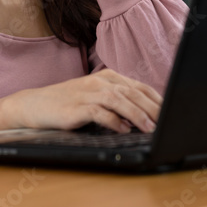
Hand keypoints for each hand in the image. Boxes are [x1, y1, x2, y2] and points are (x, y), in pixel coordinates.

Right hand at [5, 68, 161, 133]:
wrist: (35, 104)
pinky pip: (99, 112)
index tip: (171, 112)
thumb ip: (118, 102)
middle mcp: (100, 81)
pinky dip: (113, 121)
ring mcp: (87, 92)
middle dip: (152, 108)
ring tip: (150, 127)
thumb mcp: (96, 97)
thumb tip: (145, 116)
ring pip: (119, 100)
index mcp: (108, 77)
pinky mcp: (76, 107)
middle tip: (166, 121)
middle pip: (132, 92)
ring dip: (137, 114)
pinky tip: (123, 129)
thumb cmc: (69, 103)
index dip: (157, 100)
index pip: (139, 87)